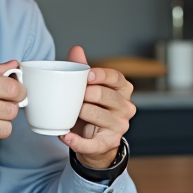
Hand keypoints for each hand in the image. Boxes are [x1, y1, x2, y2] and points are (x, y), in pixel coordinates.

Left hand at [59, 45, 134, 168]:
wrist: (95, 139)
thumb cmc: (92, 108)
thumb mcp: (89, 88)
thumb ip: (82, 68)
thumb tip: (76, 49)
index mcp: (123, 89)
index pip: (116, 78)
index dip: (101, 75)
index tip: (86, 75)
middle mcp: (126, 107)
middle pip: (106, 96)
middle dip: (87, 94)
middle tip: (75, 96)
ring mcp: (120, 126)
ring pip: (98, 116)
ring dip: (80, 114)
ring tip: (68, 113)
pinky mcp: (109, 142)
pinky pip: (92, 143)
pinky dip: (77, 141)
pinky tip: (67, 137)